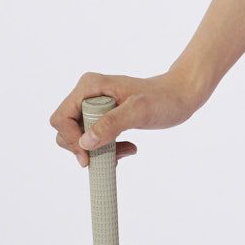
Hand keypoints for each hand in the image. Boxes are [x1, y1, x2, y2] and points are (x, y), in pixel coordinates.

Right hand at [49, 68, 203, 168]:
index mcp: (90, 86)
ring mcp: (95, 104)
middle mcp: (88, 93)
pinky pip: (92, 138)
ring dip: (99, 151)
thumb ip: (112, 123)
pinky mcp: (104, 114)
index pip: (62, 119)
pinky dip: (106, 149)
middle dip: (86, 148)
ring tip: (126, 151)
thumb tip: (85, 141)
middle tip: (112, 154)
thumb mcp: (139, 111)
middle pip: (66, 131)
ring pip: (79, 138)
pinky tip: (128, 148)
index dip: (71, 141)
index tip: (89, 157)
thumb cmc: (165, 99)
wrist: (182, 94)